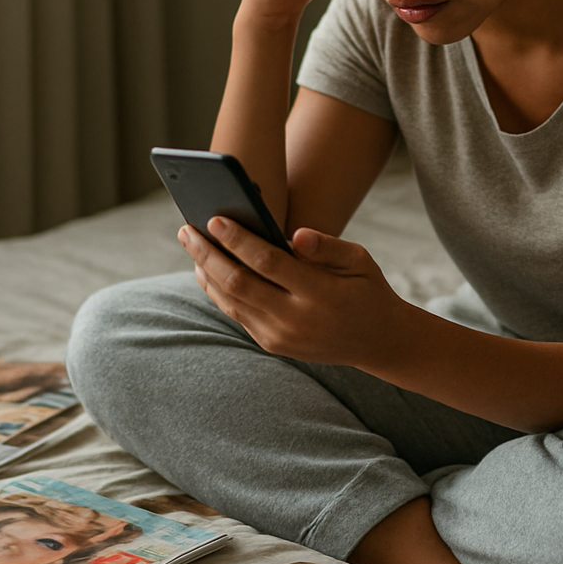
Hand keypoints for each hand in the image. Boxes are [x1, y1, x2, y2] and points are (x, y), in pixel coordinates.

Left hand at [178, 216, 405, 368]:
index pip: (268, 263)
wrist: (376, 341)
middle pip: (239, 283)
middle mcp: (296, 320)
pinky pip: (237, 314)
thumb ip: (328, 246)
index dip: (238, 240)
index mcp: (320, 294)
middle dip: (208, 254)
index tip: (215, 218)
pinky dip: (217, 290)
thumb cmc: (366, 289)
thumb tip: (295, 234)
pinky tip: (207, 269)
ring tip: (191, 244)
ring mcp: (281, 336)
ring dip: (206, 271)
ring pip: (231, 301)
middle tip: (186, 229)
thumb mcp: (360, 261)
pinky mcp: (272, 345)